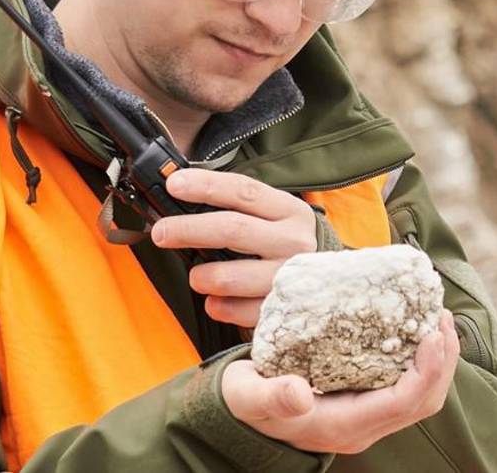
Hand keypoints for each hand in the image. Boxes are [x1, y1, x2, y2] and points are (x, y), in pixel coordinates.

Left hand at [151, 168, 317, 327]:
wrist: (335, 284)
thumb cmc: (288, 244)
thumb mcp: (274, 217)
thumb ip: (238, 207)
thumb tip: (181, 194)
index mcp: (288, 211)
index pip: (243, 191)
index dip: (206, 186)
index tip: (174, 185)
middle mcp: (293, 241)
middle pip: (232, 229)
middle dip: (189, 229)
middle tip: (161, 233)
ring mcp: (290, 277)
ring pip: (232, 276)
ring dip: (203, 276)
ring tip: (195, 277)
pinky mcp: (285, 310)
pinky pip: (241, 311)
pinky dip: (220, 307)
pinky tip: (214, 302)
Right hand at [222, 309, 460, 453]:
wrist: (239, 414)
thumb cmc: (244, 402)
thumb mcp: (249, 397)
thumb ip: (272, 396)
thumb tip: (299, 394)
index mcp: (343, 425)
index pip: (404, 404)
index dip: (428, 370)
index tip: (432, 332)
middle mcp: (363, 426)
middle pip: (424, 401)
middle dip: (442, 361)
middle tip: (441, 316)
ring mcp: (367, 415)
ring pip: (421, 395)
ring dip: (436, 358)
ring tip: (435, 317)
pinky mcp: (365, 400)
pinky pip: (406, 384)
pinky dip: (419, 357)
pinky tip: (414, 326)